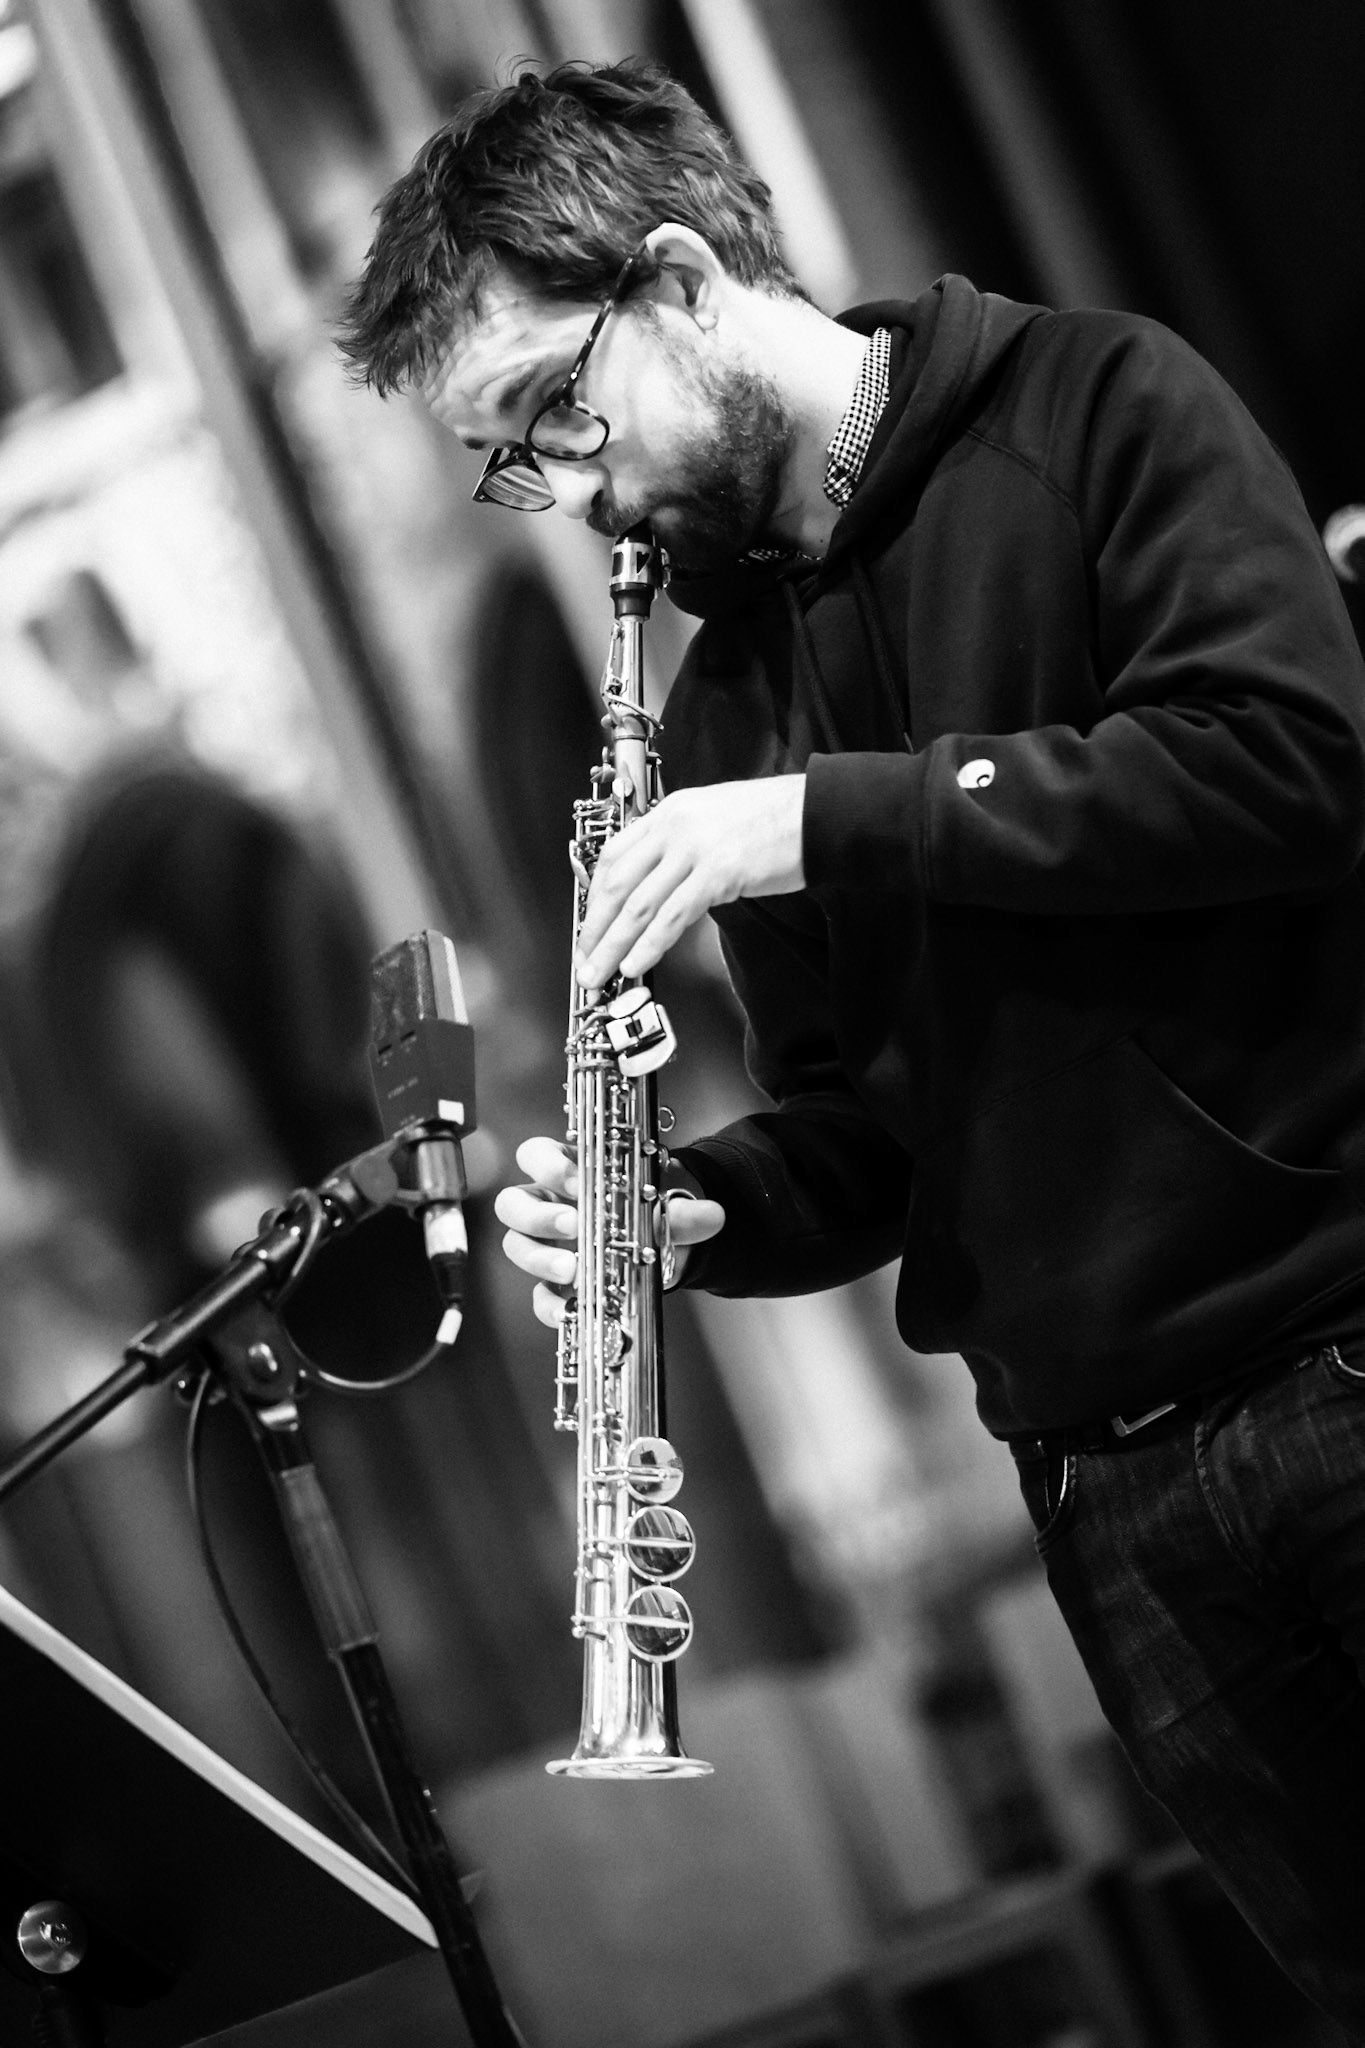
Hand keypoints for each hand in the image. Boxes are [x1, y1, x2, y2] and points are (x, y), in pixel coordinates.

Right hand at [494, 1135, 725, 1326]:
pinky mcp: (552, 1282)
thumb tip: (714, 1215)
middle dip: (538, 1215)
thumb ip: (685, 1211)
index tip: (575, 1181)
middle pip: (512, 1203)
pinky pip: (538, 1294)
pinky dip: (551, 1305)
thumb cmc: (646, 1210)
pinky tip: (571, 1310)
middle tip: (573, 1225)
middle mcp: (545, 1204)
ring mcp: (544, 1244)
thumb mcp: (665, 1206)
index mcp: (566, 1171)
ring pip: (515, 1245)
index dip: (546, 1165)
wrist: (658, 1244)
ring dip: (539, 1258)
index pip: (534, 1156)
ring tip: (572, 1269)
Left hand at [575, 776, 804, 990]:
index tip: (589, 925)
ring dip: (613, 945)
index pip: (615, 855)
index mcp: (671, 811)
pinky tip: (637, 965)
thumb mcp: (716, 819)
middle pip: (617, 883)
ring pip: (638, 904)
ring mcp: (696, 849)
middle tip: (585, 959)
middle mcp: (676, 826)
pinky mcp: (719, 873)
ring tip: (600, 973)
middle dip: (594, 927)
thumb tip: (663, 882)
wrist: (820, 814)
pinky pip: (673, 916)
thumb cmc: (777, 819)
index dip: (595, 896)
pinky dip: (650, 944)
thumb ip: (684, 844)